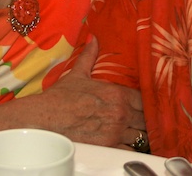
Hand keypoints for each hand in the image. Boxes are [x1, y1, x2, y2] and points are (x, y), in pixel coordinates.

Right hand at [23, 38, 145, 147]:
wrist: (44, 119)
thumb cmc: (60, 98)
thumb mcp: (78, 73)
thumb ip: (90, 56)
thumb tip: (93, 39)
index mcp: (117, 93)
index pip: (145, 100)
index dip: (146, 104)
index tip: (143, 106)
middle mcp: (120, 112)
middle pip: (146, 118)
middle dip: (144, 120)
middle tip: (140, 121)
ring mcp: (116, 131)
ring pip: (141, 136)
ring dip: (139, 135)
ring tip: (133, 134)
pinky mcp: (108, 147)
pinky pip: (130, 151)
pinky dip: (130, 149)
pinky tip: (125, 145)